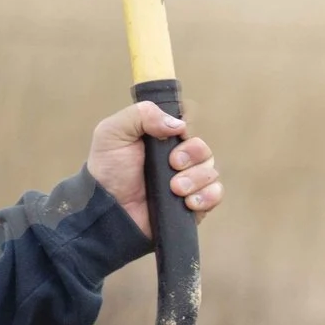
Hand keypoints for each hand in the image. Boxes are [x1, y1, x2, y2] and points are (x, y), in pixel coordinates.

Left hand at [85, 101, 222, 238]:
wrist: (111, 209)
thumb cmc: (109, 170)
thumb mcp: (112, 132)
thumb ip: (141, 115)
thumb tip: (180, 125)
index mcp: (161, 139)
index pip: (187, 127)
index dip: (186, 130)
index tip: (174, 136)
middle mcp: (179, 159)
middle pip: (204, 150)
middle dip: (192, 156)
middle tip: (173, 165)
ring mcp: (189, 182)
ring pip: (211, 173)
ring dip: (196, 180)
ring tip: (175, 189)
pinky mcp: (195, 204)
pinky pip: (216, 195)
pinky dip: (207, 197)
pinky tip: (188, 202)